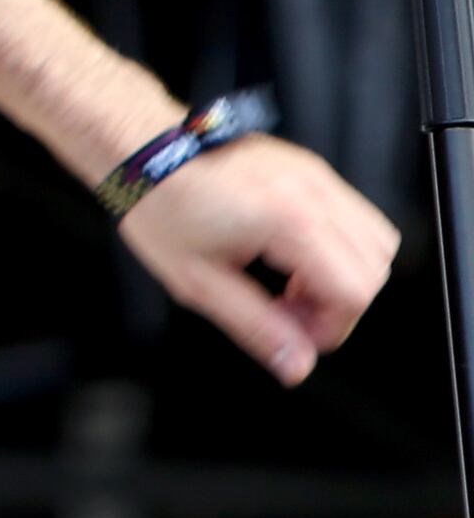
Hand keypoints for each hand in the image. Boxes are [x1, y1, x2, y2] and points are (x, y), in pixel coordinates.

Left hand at [117, 135, 397, 384]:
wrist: (141, 152)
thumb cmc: (159, 207)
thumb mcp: (199, 283)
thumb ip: (256, 328)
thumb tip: (295, 365)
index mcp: (288, 220)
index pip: (355, 290)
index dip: (331, 326)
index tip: (295, 335)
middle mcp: (313, 191)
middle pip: (373, 268)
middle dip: (339, 304)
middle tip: (288, 313)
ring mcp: (316, 175)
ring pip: (375, 240)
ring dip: (344, 274)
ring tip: (289, 286)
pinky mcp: (311, 169)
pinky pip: (354, 216)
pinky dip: (337, 247)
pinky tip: (291, 257)